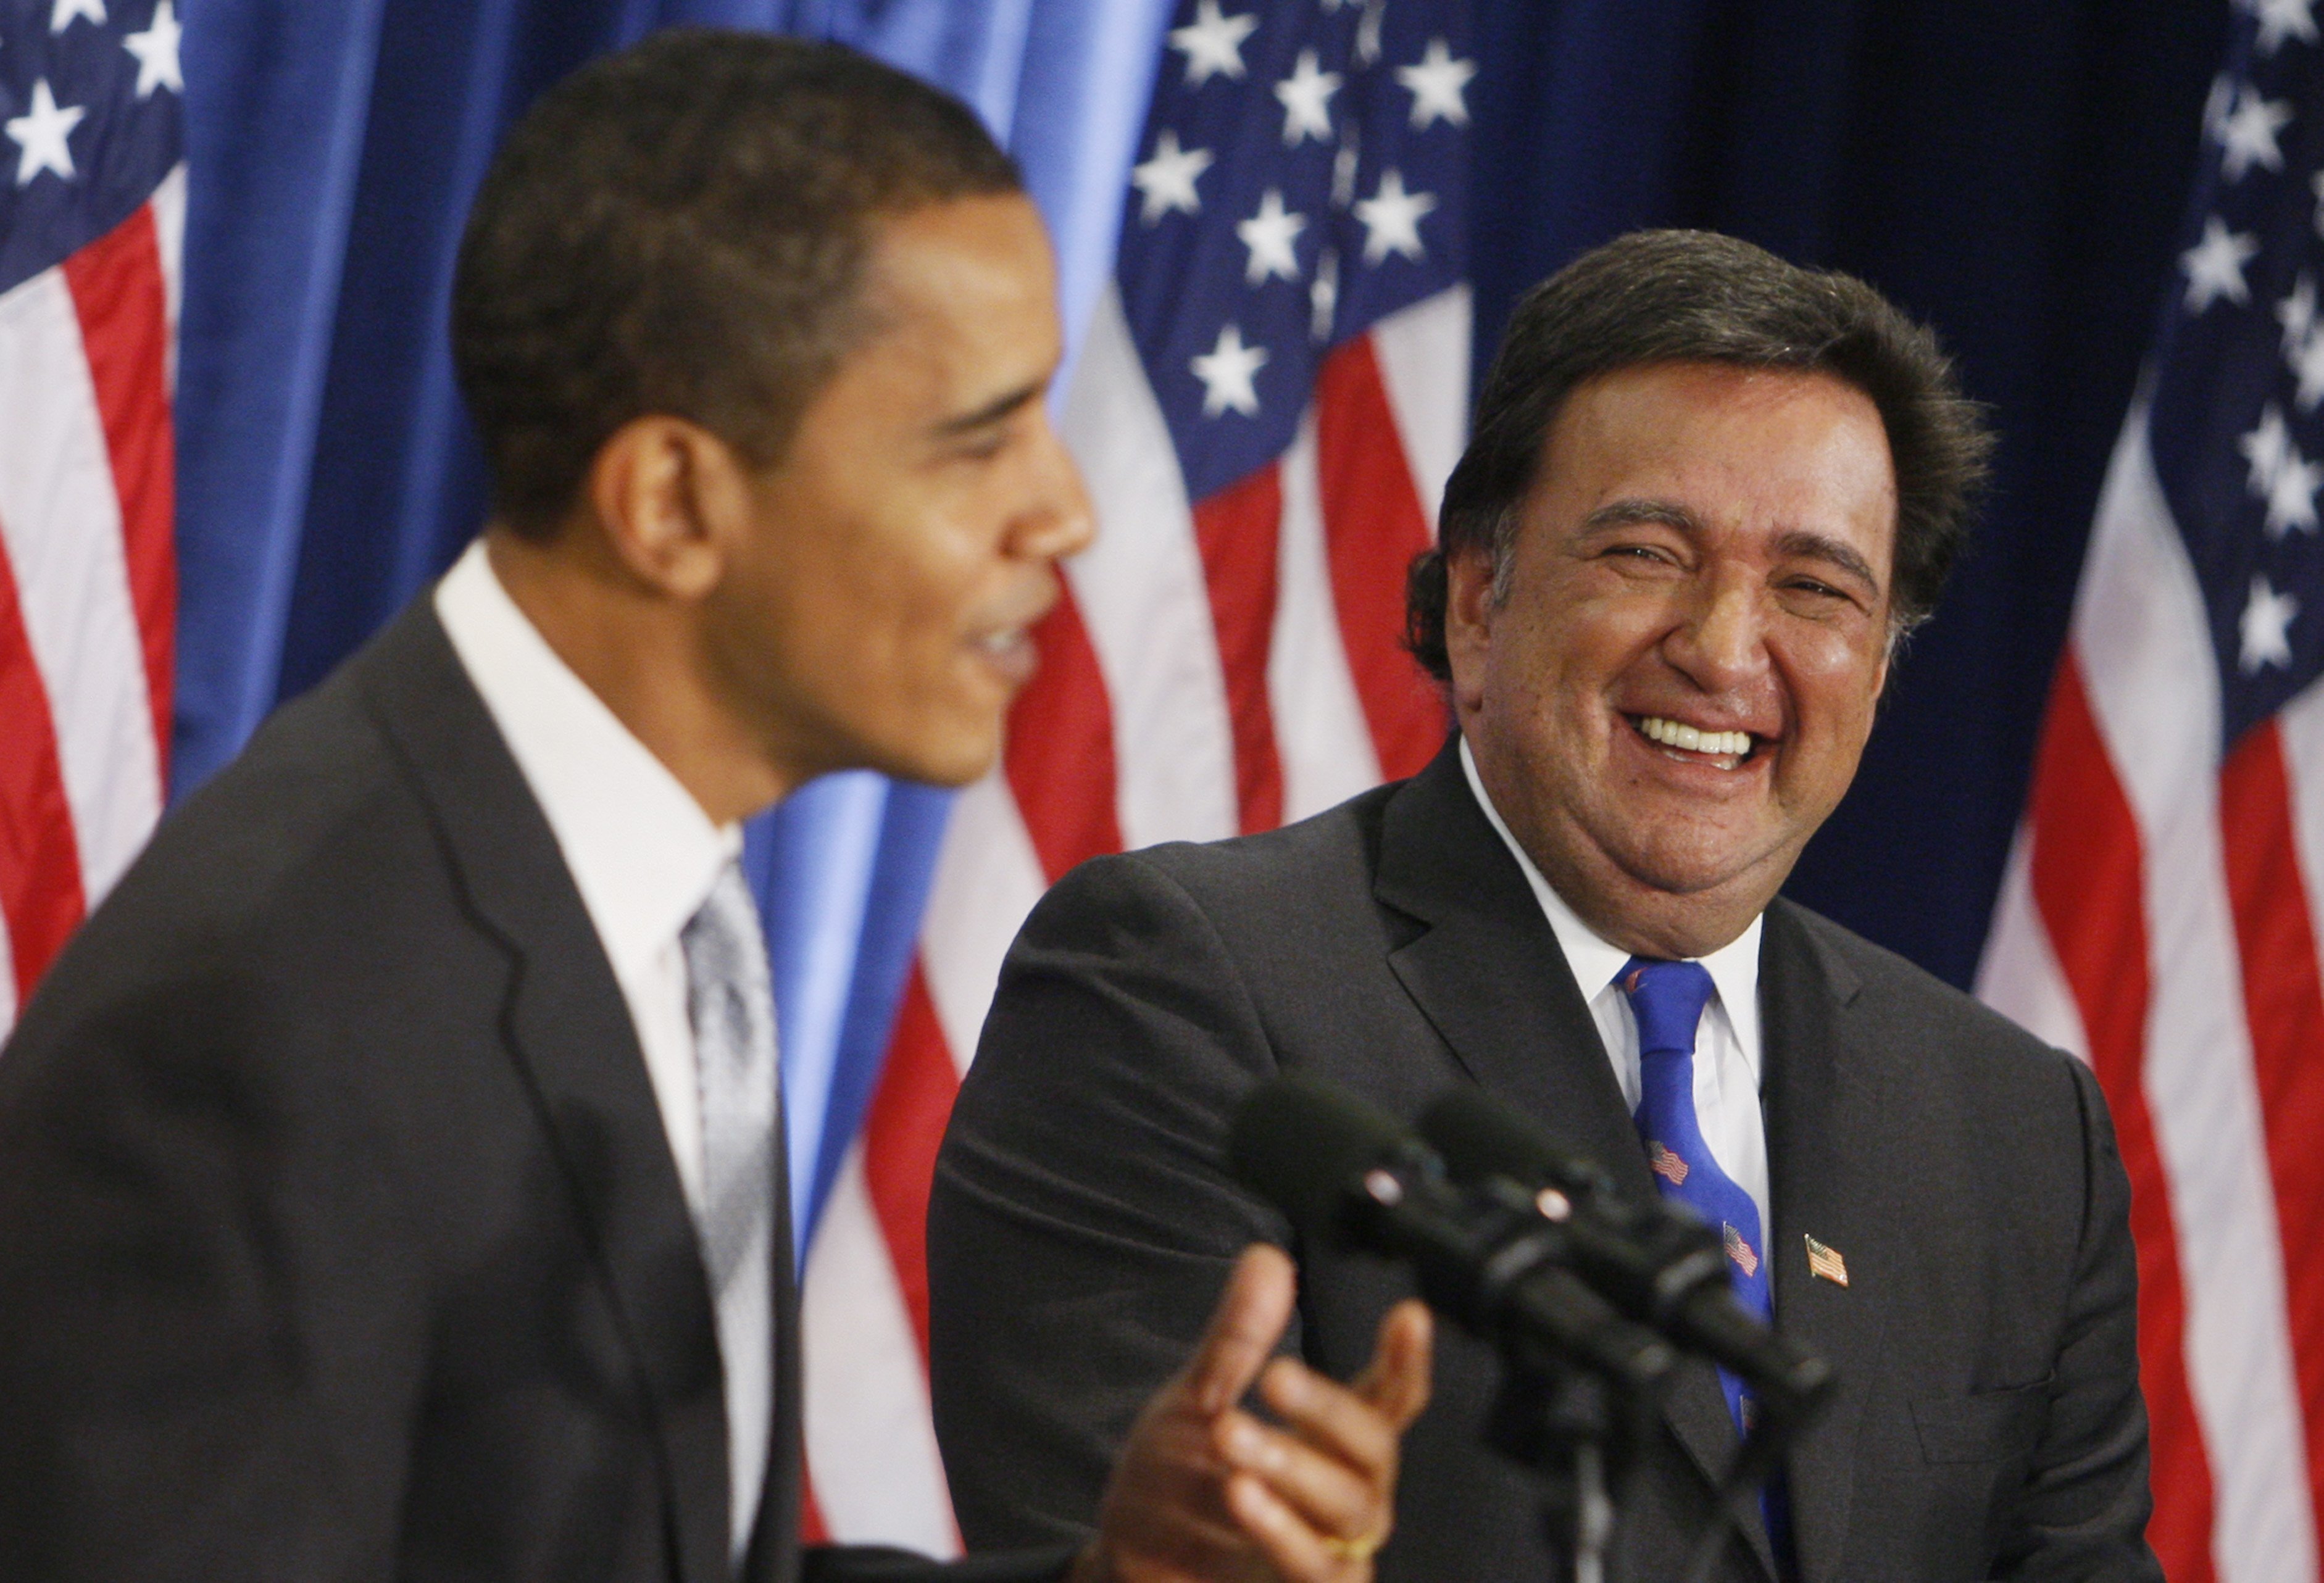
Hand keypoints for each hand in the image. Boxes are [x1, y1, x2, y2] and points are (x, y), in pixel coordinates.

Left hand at [1071, 1244, 1431, 1582]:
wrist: (1130, 1561)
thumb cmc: (1176, 1482)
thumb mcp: (1199, 1397)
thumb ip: (1239, 1337)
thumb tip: (1267, 1258)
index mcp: (1331, 1437)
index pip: (1389, 1395)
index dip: (1406, 1359)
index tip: (1409, 1316)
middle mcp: (1346, 1489)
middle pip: (1374, 1445)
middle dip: (1327, 1408)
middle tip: (1275, 1377)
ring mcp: (1332, 1545)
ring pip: (1350, 1505)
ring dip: (1293, 1465)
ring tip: (1230, 1435)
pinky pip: (1317, 1567)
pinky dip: (1281, 1530)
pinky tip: (1243, 1496)